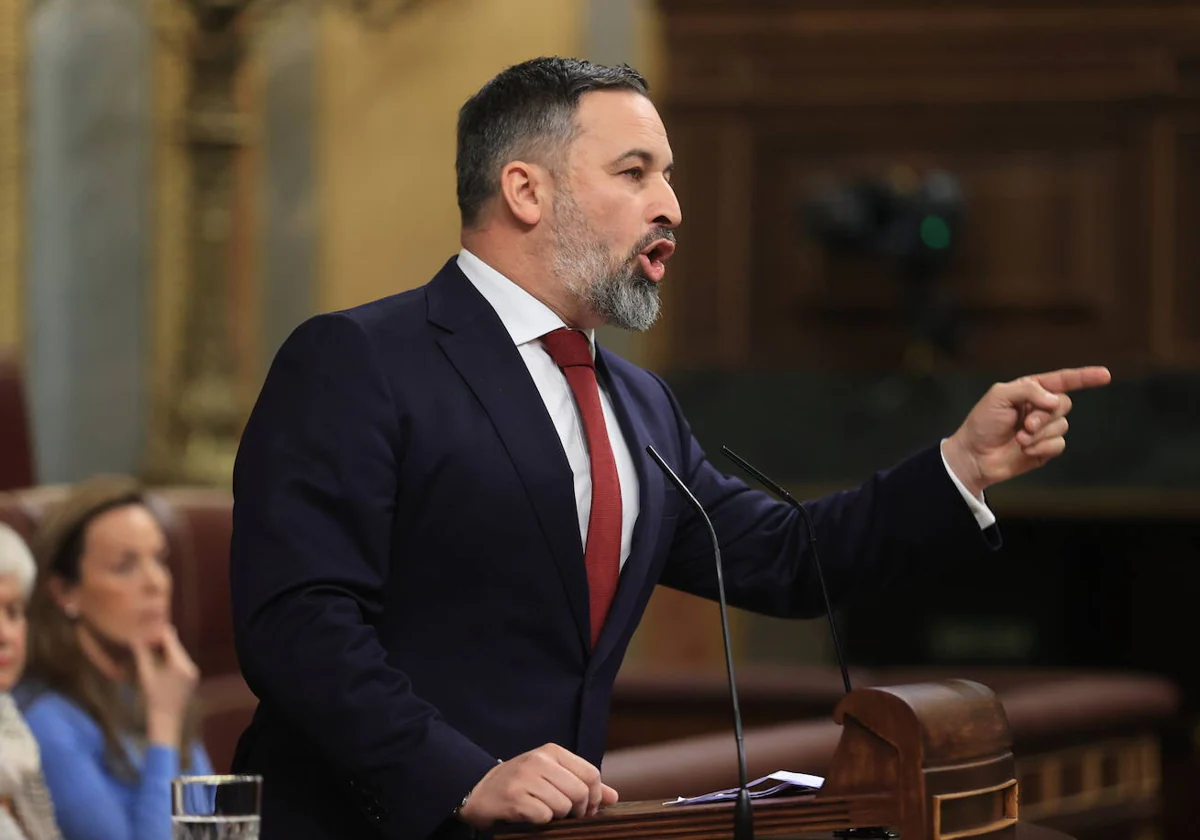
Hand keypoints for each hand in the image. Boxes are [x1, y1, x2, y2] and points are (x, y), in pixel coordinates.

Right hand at [132, 625, 198, 746]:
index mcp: (180, 663)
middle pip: (175, 645)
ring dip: (166, 649)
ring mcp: (193, 671)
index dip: (158, 632)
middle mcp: (190, 665)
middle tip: (146, 636)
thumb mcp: (145, 675)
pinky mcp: (192, 676)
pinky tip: (159, 659)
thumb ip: (143, 654)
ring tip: (150, 646)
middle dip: (161, 640)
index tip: (147, 628)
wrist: (166, 719)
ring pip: (178, 653)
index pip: (171, 640)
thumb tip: (136, 637)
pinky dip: (171, 658)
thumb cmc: (153, 698)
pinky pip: (181, 661)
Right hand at [457, 743, 618, 828]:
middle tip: (566, 817)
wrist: (476, 789)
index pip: (591, 773)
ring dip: (557, 817)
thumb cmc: (518, 783)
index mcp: (552, 751)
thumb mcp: (550, 775)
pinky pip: (544, 817)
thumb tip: (613, 797)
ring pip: (563, 806)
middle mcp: (539, 760)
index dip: (594, 797)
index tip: (586, 809)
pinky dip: (541, 822)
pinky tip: (530, 816)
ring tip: (544, 813)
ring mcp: (525, 778)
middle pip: (580, 792)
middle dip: (578, 811)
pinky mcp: (514, 799)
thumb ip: (582, 782)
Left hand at [942, 366, 1111, 496]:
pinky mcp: (1045, 448)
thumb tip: (1054, 400)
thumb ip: (1027, 389)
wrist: (975, 455)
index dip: (1084, 377)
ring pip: (1062, 425)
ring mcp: (1044, 429)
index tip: (1105, 375)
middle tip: (1025, 424)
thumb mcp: (999, 396)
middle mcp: (1040, 407)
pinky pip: (1059, 444)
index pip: (1062, 380)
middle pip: (1064, 404)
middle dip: (1046, 415)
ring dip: (1040, 434)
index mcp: (1030, 389)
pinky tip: (1025, 450)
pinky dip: (1042, 447)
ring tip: (1019, 439)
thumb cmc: (983, 423)